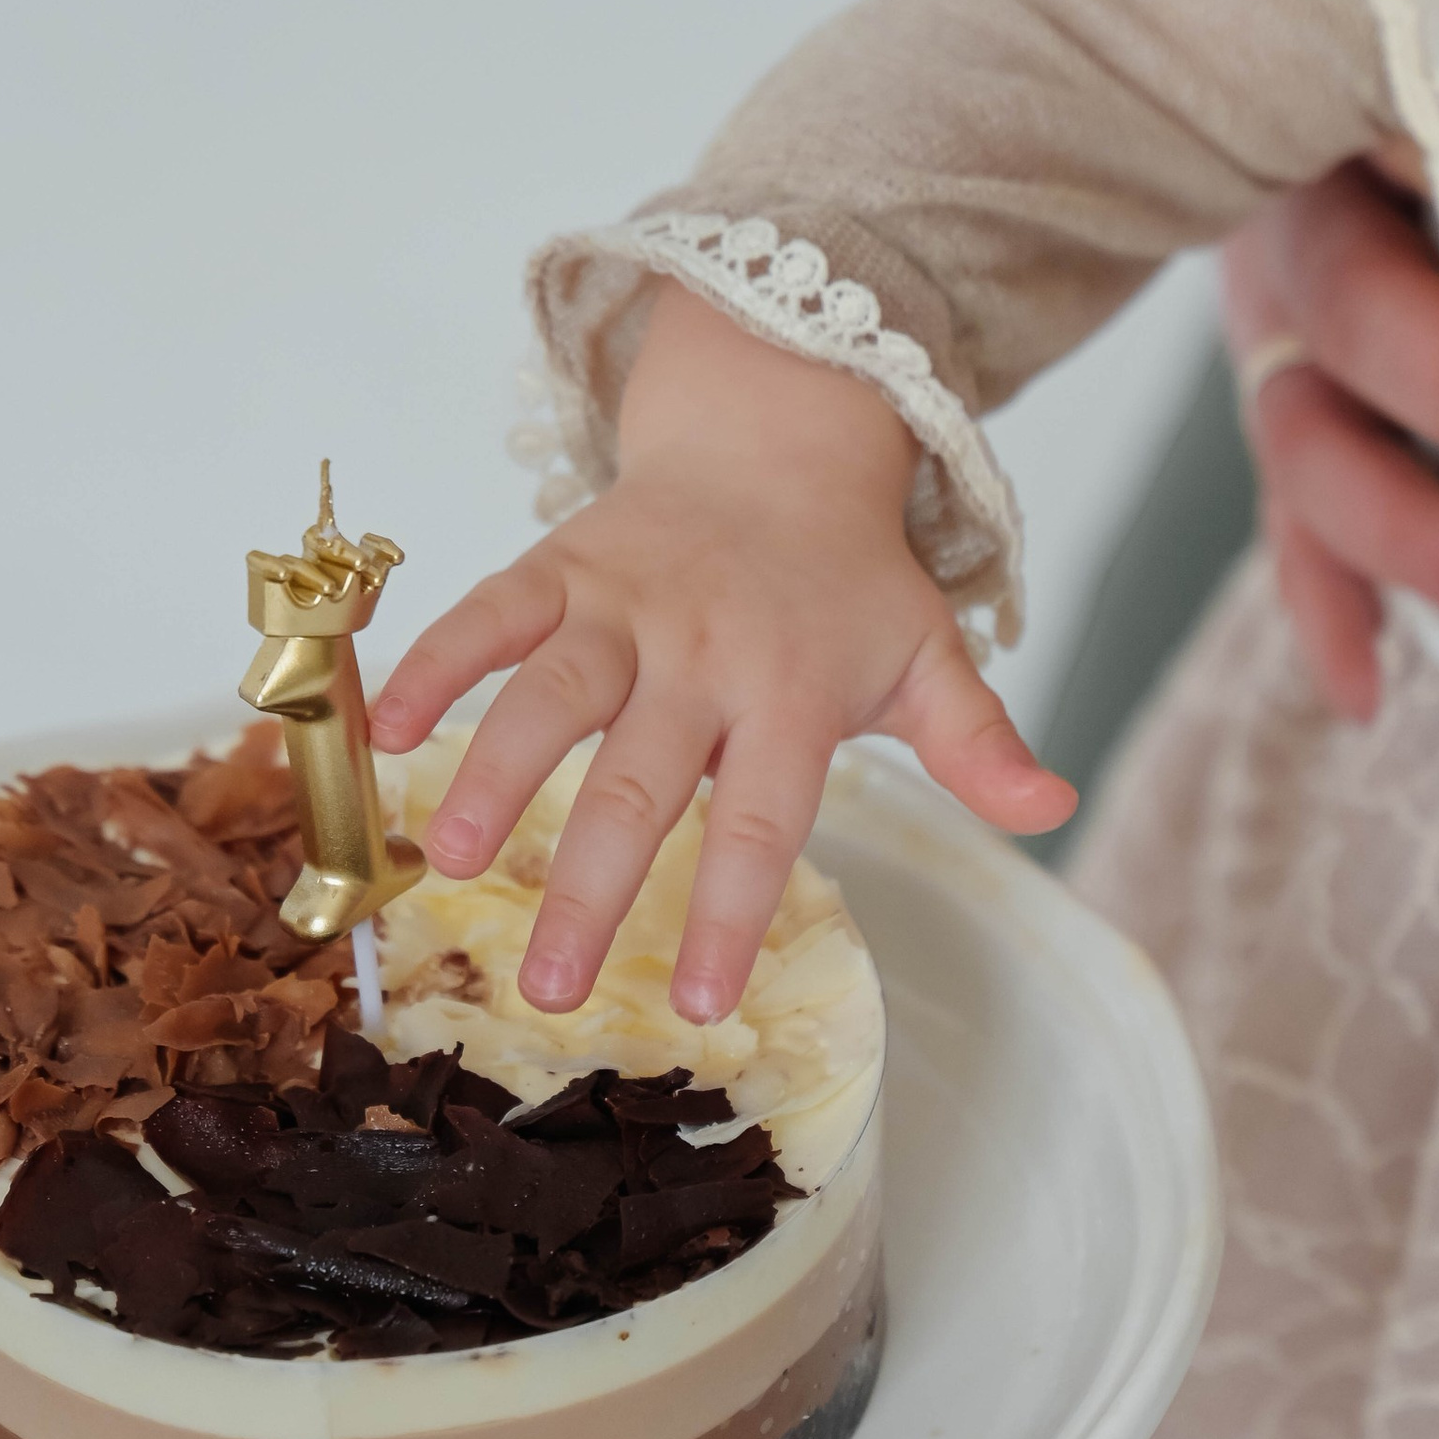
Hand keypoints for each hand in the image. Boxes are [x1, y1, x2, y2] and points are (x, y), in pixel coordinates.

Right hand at [372, 286, 1072, 1022]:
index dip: (729, 914)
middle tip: (546, 989)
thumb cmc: (848, 580)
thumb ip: (978, 742)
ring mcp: (624, 602)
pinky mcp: (560, 563)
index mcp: (795, 689)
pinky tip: (383, 729)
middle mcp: (704, 650)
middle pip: (640, 781)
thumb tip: (1055, 808)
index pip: (765, 821)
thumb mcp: (928, 653)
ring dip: (493, 774)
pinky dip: (432, 660)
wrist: (782, 434)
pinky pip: (487, 611)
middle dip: (591, 889)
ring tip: (444, 860)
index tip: (691, 1004)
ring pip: (548, 693)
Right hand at [1223, 162, 1438, 720]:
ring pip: (1308, 441)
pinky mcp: (1288, 422)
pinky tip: (1371, 694)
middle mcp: (1300, 233)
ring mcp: (1276, 339)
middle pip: (1353, 316)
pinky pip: (1287, 529)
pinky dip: (1328, 613)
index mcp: (1358, 124)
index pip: (1409, 166)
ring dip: (1415, 534)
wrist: (1333, 124)